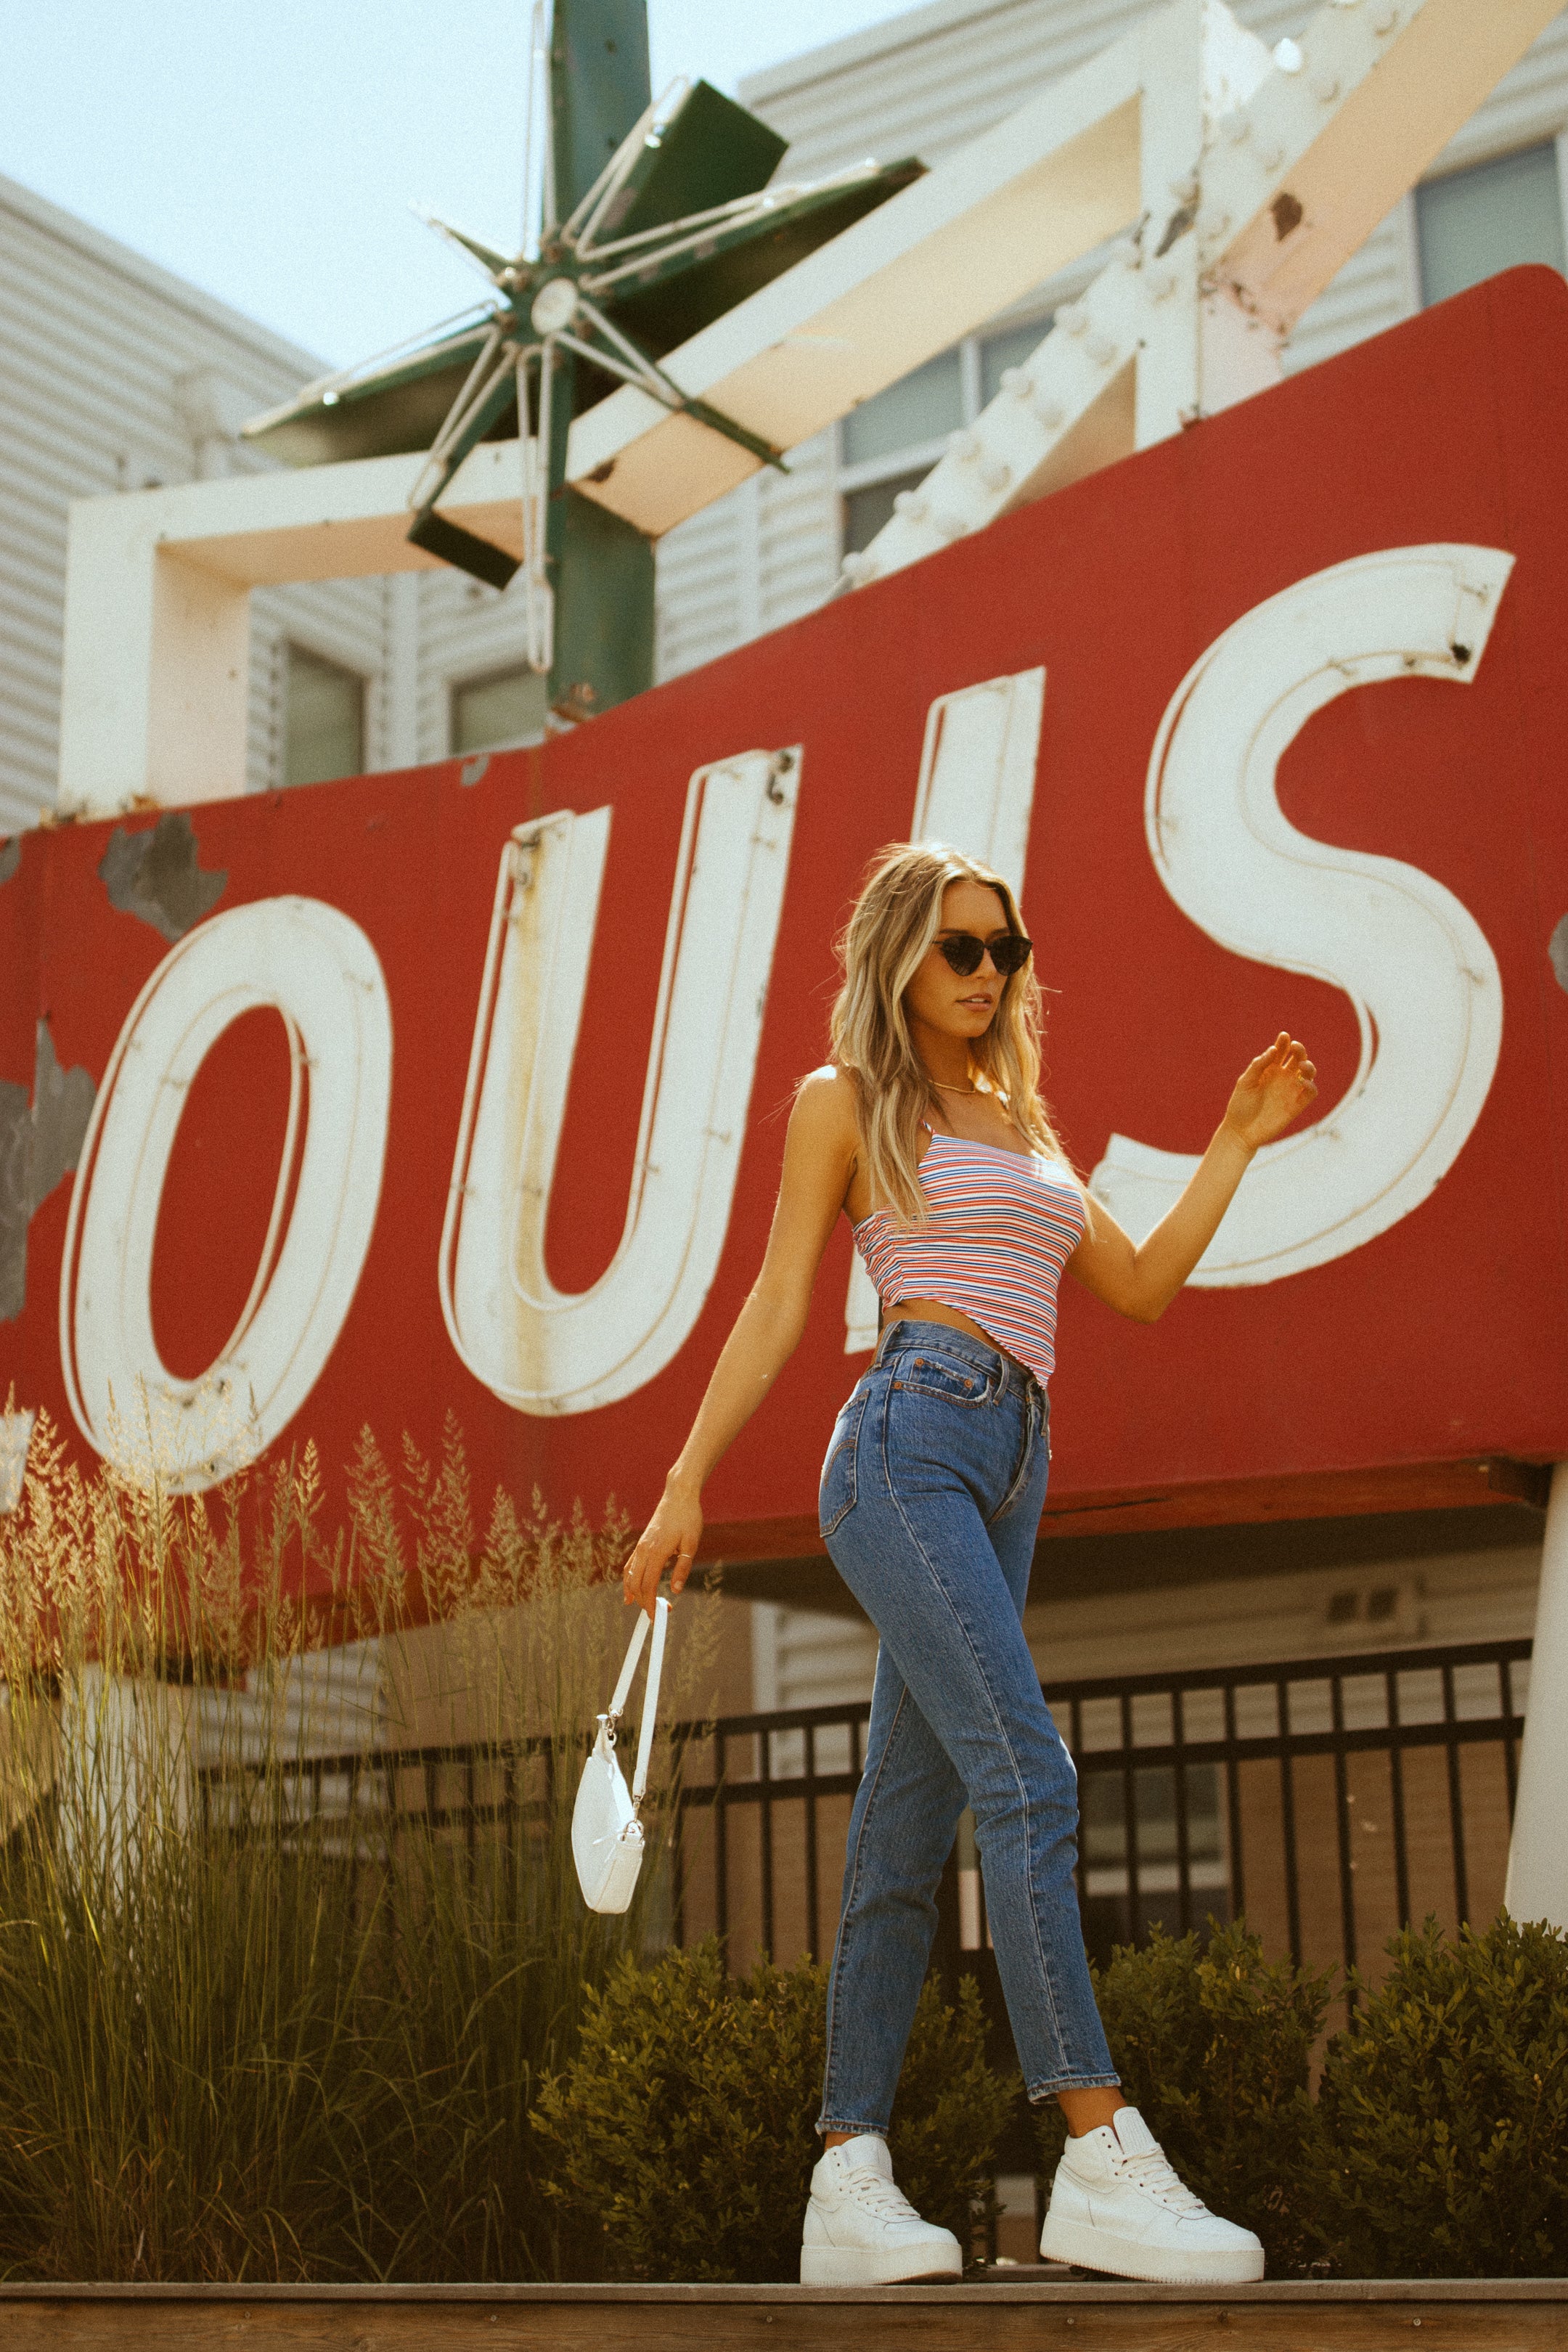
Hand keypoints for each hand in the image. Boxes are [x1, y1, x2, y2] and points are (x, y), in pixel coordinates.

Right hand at [622, 1479, 702, 1617]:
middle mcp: (644, 1550)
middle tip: (655, 1614)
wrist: (678, 1496)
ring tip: (638, 1606)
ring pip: (630, 1575)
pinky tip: (630, 1587)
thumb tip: (676, 1591)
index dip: (650, 1603)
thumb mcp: (691, 1543)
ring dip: (633, 1592)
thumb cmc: (688, 1518)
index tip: (656, 1615)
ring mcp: (641, 1546)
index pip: (649, 1585)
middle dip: (643, 1601)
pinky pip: (630, 1564)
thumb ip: (683, 1567)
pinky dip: (628, 1579)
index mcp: (657, 1551)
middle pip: (636, 1583)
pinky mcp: (642, 1543)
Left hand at [1222, 1032, 1316, 1152]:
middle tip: (1295, 1047)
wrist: (1241, 1131)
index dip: (1284, 1042)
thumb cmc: (1240, 1105)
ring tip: (1302, 1065)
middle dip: (1299, 1050)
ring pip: (1307, 1073)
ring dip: (1309, 1066)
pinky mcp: (1296, 1106)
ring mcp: (1290, 1091)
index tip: (1284, 1036)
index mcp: (1269, 1070)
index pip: (1281, 1051)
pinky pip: (1309, 1093)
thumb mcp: (1245, 1082)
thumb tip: (1273, 1049)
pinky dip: (1311, 1086)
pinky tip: (1303, 1082)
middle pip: (1297, 1059)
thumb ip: (1258, 1065)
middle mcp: (1282, 1078)